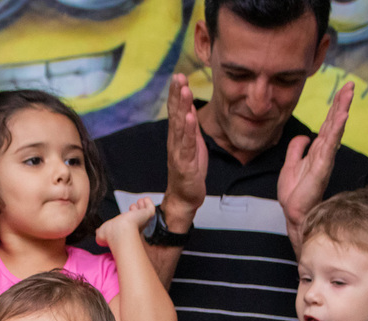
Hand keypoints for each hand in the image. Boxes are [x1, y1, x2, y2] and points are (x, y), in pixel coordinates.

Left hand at [95, 197, 154, 248]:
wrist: (119, 231)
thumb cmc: (110, 234)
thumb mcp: (101, 234)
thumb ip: (99, 232)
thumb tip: (96, 231)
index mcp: (125, 231)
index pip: (128, 224)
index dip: (128, 218)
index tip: (125, 213)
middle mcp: (135, 226)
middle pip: (138, 218)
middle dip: (136, 211)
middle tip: (133, 206)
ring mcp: (141, 220)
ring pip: (145, 213)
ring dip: (142, 206)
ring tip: (140, 201)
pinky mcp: (147, 215)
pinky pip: (151, 208)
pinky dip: (148, 203)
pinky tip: (144, 199)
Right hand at [162, 74, 206, 225]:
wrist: (185, 197)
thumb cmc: (189, 171)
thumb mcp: (192, 144)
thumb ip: (190, 126)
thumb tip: (189, 106)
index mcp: (177, 136)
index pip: (175, 111)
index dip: (176, 93)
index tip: (179, 75)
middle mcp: (175, 141)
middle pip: (175, 114)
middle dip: (176, 94)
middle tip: (178, 76)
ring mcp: (179, 152)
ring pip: (180, 126)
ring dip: (182, 107)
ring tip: (185, 90)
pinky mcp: (185, 163)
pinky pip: (187, 144)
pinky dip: (188, 130)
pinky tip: (190, 117)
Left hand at [278, 82, 352, 250]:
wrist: (294, 213)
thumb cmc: (295, 193)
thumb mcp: (290, 165)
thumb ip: (296, 149)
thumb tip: (304, 136)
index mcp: (317, 150)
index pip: (328, 124)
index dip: (334, 107)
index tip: (343, 90)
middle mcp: (324, 152)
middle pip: (334, 123)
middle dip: (341, 103)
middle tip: (350, 85)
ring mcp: (325, 159)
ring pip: (334, 130)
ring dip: (341, 110)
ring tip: (348, 94)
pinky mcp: (322, 167)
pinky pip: (330, 144)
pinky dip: (336, 129)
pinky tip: (342, 116)